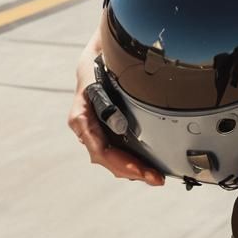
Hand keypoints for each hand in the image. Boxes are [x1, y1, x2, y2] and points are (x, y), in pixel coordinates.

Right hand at [68, 29, 164, 185]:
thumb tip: (118, 127)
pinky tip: (147, 167)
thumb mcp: (98, 80)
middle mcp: (86, 131)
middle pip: (108, 159)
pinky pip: (117, 151)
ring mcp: (95, 132)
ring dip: (134, 169)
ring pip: (113, 158)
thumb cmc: (96, 68)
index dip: (122, 164)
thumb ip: (104, 103)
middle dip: (133, 171)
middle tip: (156, 179)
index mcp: (81, 120)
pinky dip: (131, 160)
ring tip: (155, 177)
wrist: (94, 58)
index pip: (101, 151)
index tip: (141, 172)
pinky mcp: (105, 131)